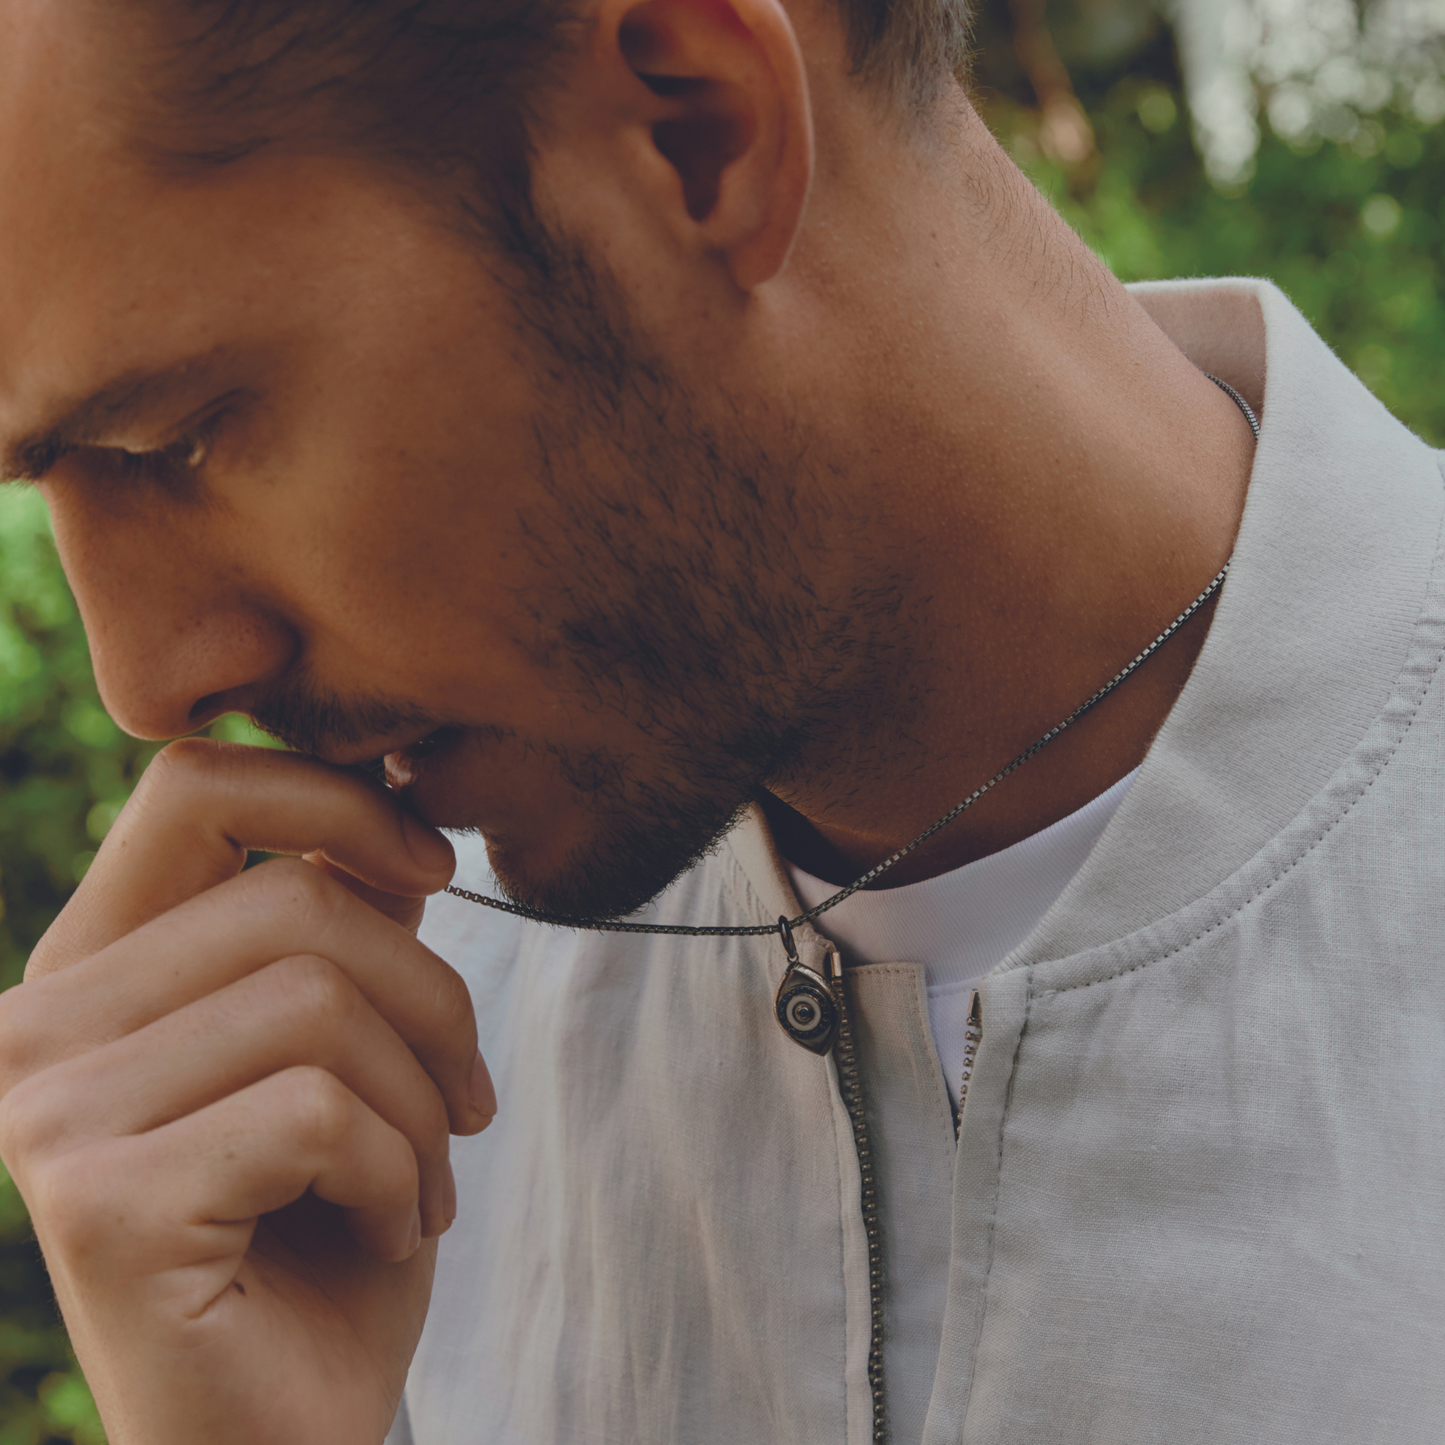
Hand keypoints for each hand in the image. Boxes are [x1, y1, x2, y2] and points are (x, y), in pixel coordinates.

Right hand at [0, 740, 492, 1444]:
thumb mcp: (346, 1053)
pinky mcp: (100, 1204)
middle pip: (294, 898)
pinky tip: (388, 1232)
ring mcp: (52, 1115)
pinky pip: (317, 1113)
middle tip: (466, 1102)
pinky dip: (398, 1174)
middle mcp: (40, 1025)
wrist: (277, 1432)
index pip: (196, 786)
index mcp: (94, 966)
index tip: (433, 867)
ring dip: (422, 1103)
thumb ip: (345, 931)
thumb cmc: (318, 1234)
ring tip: (426, 1180)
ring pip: (317, 1000)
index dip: (336, 798)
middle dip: (432, 999)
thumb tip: (397, 810)